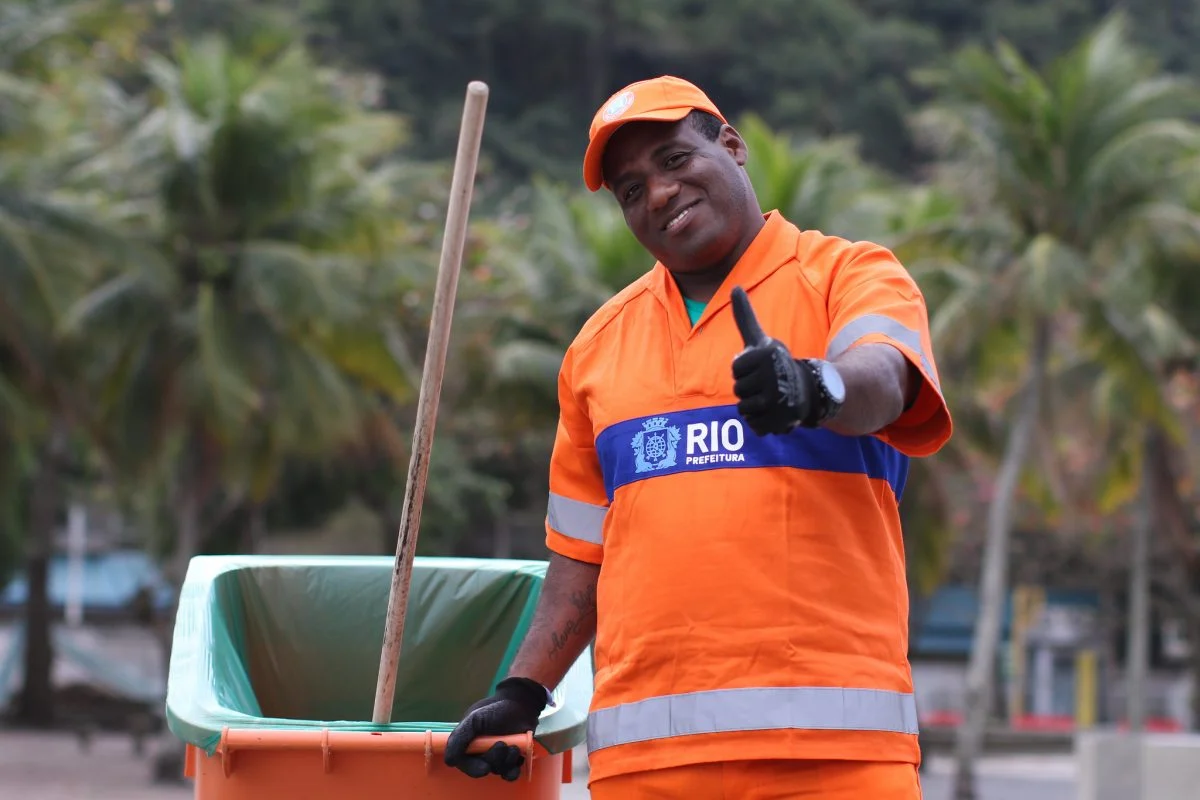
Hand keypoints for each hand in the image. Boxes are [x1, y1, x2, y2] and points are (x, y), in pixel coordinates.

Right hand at [443, 677, 548, 781]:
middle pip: (482, 769)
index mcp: (468, 745)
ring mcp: (497, 758)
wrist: (520, 704)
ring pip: (497, 771)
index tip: (484, 768)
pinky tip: (518, 754)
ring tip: (513, 746)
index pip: (464, 764)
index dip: (473, 768)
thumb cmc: (495, 710)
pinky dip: (514, 769)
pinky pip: (510, 774)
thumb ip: (459, 738)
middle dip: (493, 760)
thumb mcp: (474, 719)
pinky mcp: (511, 760)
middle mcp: (481, 754)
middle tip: (501, 745)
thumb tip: (449, 761)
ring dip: (506, 761)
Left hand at [730, 286, 814, 434]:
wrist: (810, 390)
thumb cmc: (777, 363)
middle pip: (738, 390)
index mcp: (766, 354)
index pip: (735, 368)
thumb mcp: (762, 339)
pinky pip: (755, 426)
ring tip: (771, 397)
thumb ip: (745, 316)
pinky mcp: (782, 420)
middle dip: (750, 389)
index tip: (761, 366)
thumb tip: (734, 287)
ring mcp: (778, 399)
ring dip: (755, 406)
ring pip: (744, 409)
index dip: (745, 369)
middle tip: (768, 384)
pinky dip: (762, 422)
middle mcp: (773, 375)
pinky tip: (774, 412)